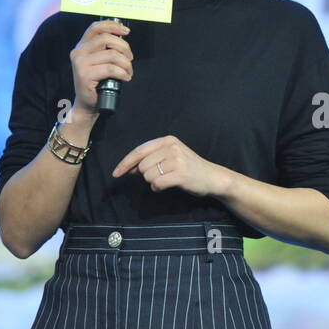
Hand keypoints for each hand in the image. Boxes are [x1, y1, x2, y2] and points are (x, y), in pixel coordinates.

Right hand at [70, 19, 132, 116]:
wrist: (87, 104)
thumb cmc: (97, 82)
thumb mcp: (100, 61)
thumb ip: (106, 48)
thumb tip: (123, 36)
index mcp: (82, 46)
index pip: (96, 27)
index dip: (113, 26)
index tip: (126, 31)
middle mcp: (78, 52)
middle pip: (106, 39)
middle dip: (124, 47)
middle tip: (130, 58)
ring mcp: (80, 63)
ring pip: (112, 55)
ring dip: (126, 64)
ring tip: (128, 72)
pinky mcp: (84, 75)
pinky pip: (111, 69)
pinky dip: (122, 73)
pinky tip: (125, 78)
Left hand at [111, 134, 229, 196]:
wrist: (212, 177)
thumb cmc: (189, 168)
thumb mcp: (171, 157)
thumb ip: (151, 159)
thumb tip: (128, 168)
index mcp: (167, 140)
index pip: (139, 151)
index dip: (125, 163)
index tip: (116, 173)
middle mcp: (172, 147)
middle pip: (142, 165)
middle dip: (146, 175)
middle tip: (160, 177)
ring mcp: (177, 160)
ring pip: (148, 175)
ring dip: (153, 182)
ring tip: (166, 181)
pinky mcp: (180, 174)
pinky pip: (157, 183)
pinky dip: (158, 188)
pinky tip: (167, 186)